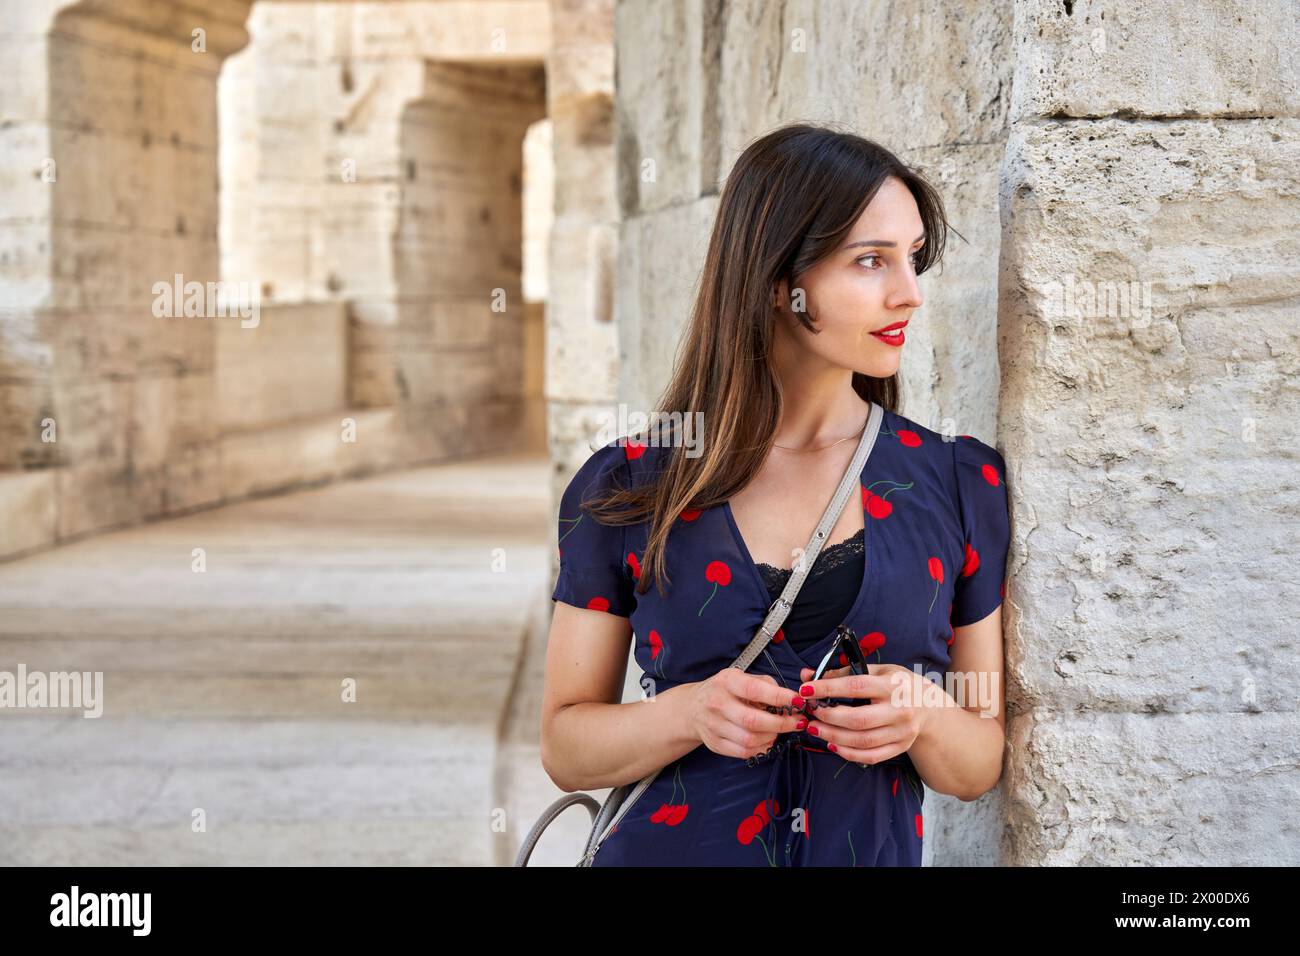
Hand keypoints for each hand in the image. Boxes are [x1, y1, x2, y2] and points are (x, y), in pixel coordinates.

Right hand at [685, 668, 809, 760]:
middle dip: (782, 724)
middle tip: (798, 722)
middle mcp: (717, 703)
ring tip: (781, 730)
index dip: (779, 697)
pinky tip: (768, 739)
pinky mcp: (715, 744)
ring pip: (750, 740)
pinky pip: (743, 752)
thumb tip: (789, 697)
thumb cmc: (723, 690)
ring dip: (773, 736)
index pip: (755, 690)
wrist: (692, 708)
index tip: (798, 701)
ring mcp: (714, 726)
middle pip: (753, 721)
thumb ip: (764, 684)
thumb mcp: (740, 677)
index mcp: (726, 682)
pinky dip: (761, 748)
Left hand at [795, 662, 935, 764]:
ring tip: (814, 729)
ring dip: (833, 737)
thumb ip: (844, 672)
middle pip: (858, 719)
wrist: (930, 705)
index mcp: (893, 685)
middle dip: (828, 717)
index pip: (856, 687)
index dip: (828, 688)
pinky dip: (848, 753)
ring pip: (862, 741)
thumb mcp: (878, 670)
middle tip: (810, 713)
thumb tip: (808, 676)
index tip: (805, 689)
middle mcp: (900, 710)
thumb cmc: (898, 684)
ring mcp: (902, 732)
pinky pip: (871, 756)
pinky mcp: (900, 747)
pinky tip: (832, 745)